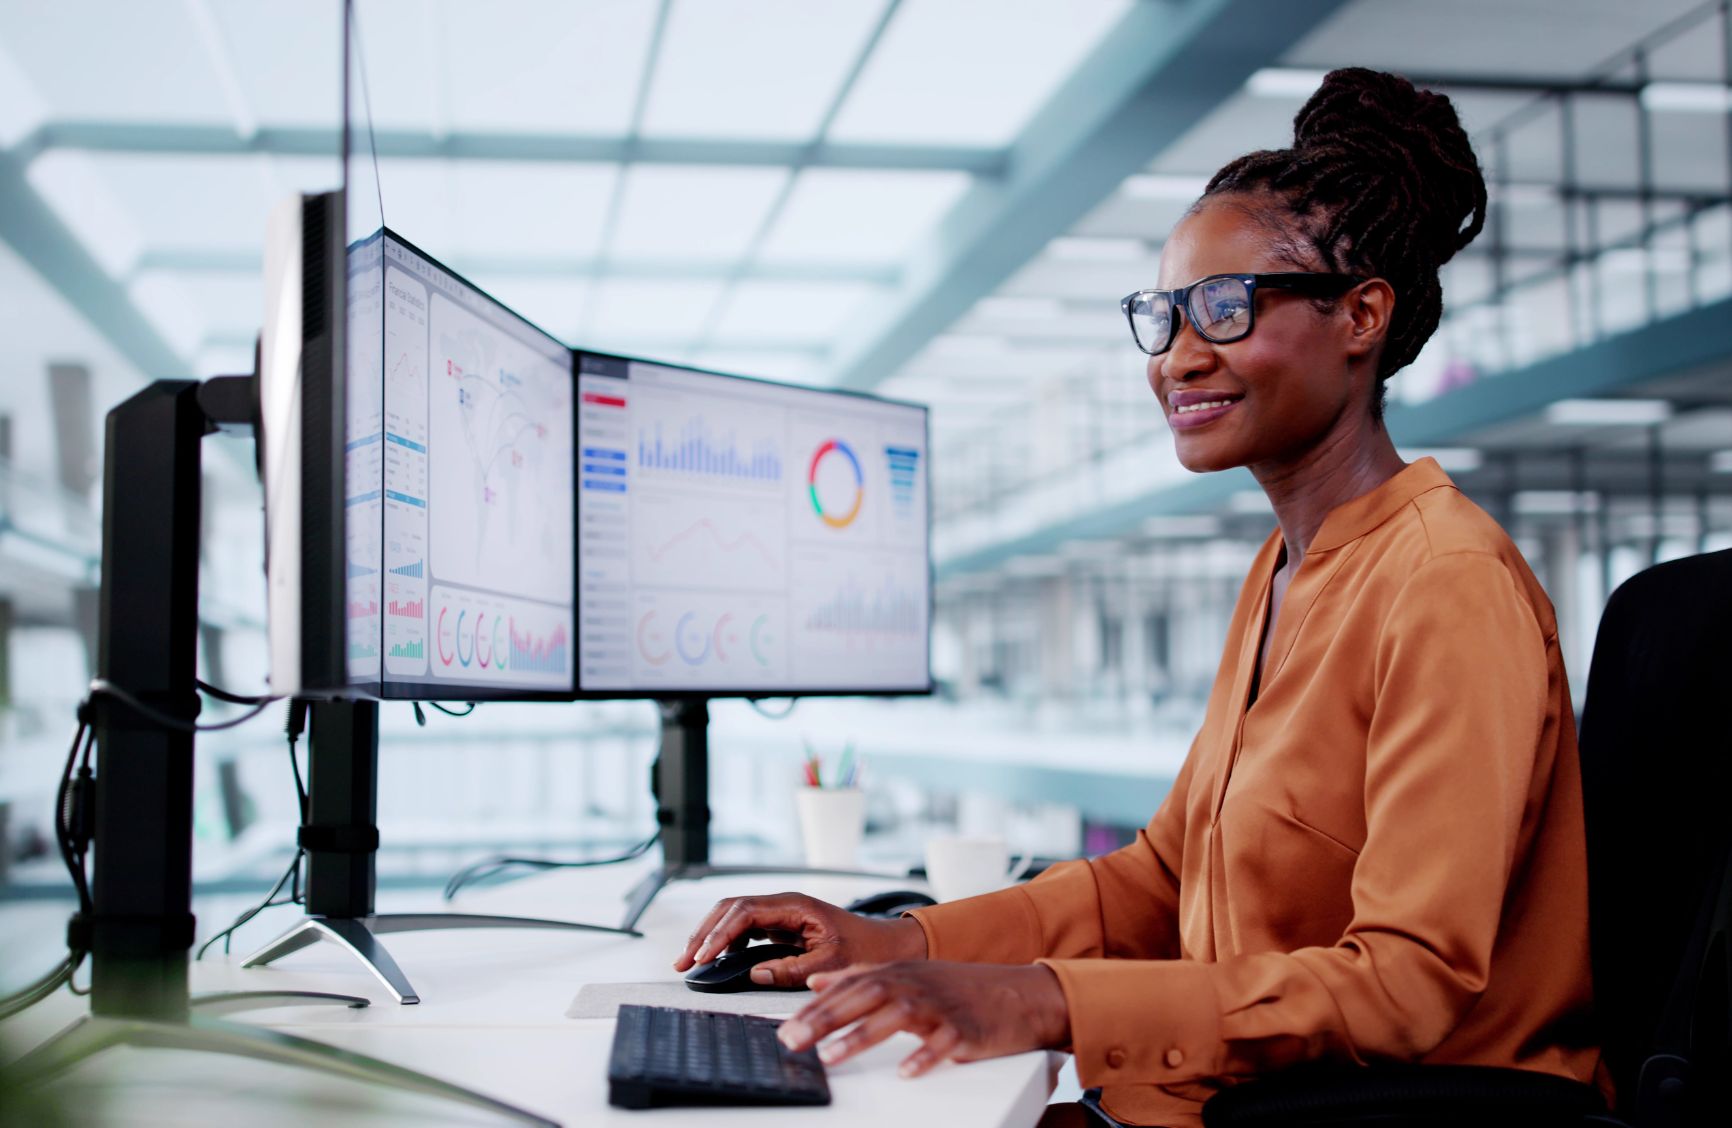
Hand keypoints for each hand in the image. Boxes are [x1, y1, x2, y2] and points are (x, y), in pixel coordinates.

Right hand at [673, 893, 927, 986]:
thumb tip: (754, 973)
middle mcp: (784, 904)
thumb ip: (792, 969)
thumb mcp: (831, 964)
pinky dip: (725, 941)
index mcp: (795, 905)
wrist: (886, 945)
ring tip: (690, 961)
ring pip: (734, 916)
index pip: (745, 912)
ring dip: (710, 935)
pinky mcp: (780, 926)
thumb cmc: (865, 949)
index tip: (702, 956)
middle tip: (683, 961)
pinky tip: (715, 959)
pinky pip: (745, 928)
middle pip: (731, 909)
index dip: (719, 934)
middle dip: (704, 932)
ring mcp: (781, 913)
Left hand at [778, 961, 1069, 1077]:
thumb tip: (815, 982)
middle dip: (825, 1019)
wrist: (1018, 993)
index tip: (785, 1026)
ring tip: (832, 1056)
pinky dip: (924, 1056)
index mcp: (898, 974)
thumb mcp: (907, 976)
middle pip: (864, 997)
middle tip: (793, 1040)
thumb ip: (859, 977)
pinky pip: (943, 1043)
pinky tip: (906, 1072)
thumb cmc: (958, 989)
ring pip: (897, 1017)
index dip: (815, 1006)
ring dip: (862, 1036)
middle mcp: (915, 985)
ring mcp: (941, 1006)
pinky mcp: (966, 1029)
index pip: (848, 986)